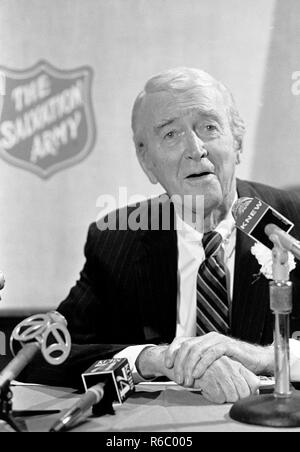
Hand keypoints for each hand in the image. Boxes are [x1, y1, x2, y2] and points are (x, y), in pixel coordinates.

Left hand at [135, 345, 259, 403]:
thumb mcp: (213, 363)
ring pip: (196, 350)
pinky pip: (211, 354)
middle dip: (179, 363)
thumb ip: (200, 363)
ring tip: (187, 380)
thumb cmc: (235, 363)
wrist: (257, 360)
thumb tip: (183, 372)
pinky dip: (202, 364)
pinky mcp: (227, 346)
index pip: (182, 341)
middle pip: (187, 346)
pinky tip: (197, 374)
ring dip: (189, 366)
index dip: (172, 351)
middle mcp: (208, 338)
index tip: (167, 364)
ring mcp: (217, 340)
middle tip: (178, 378)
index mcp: (203, 340)